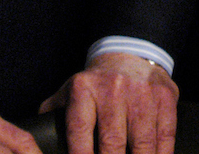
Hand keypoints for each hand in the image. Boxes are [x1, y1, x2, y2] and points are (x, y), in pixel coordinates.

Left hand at [39, 52, 178, 153]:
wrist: (130, 54)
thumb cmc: (96, 84)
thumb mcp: (70, 90)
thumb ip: (53, 115)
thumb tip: (33, 142)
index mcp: (84, 89)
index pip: (79, 132)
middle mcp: (113, 90)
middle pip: (112, 143)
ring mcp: (141, 94)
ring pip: (141, 144)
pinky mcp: (165, 99)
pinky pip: (165, 137)